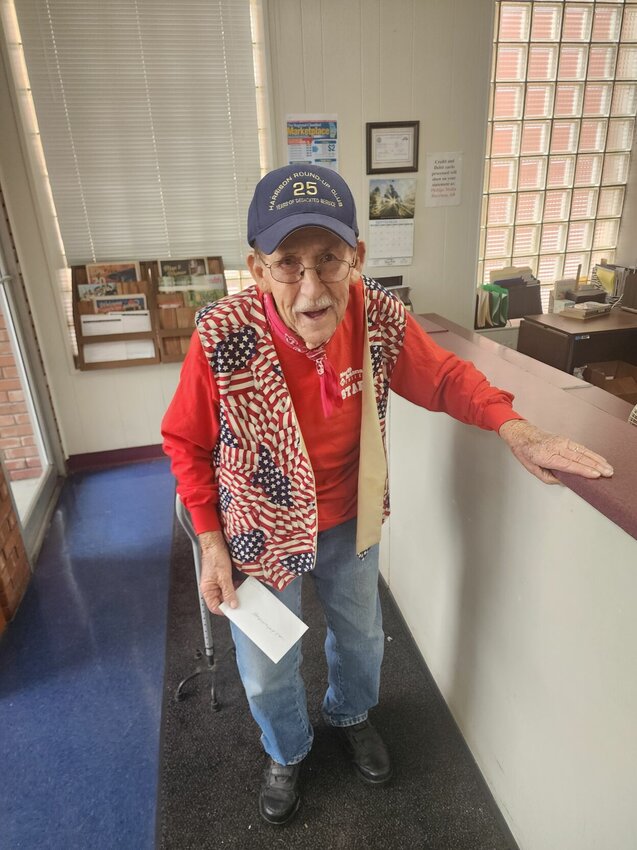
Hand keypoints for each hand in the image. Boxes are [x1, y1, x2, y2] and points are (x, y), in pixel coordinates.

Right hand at [198, 530, 237, 615]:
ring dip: (234, 593)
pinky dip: (234, 586)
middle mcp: (211, 588)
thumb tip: (233, 604)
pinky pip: (228, 586)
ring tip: (241, 591)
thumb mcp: (224, 576)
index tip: (235, 609)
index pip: (215, 607)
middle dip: (231, 601)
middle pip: (221, 601)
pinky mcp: (221, 577)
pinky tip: (239, 584)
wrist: (215, 544)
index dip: (225, 610)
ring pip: (226, 594)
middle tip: (241, 600)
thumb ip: (228, 591)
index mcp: (207, 590)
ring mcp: (216, 582)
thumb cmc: (215, 557)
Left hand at [498, 419, 613, 484]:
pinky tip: (600, 459)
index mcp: (547, 456)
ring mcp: (562, 442)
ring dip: (597, 460)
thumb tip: (565, 482)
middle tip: (608, 473)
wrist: (522, 434)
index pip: (568, 465)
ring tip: (608, 468)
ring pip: (583, 451)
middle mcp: (556, 447)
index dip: (583, 470)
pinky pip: (581, 447)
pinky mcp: (565, 439)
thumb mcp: (533, 470)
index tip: (596, 475)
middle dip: (595, 466)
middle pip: (579, 458)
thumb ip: (549, 478)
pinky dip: (592, 453)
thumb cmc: (526, 452)